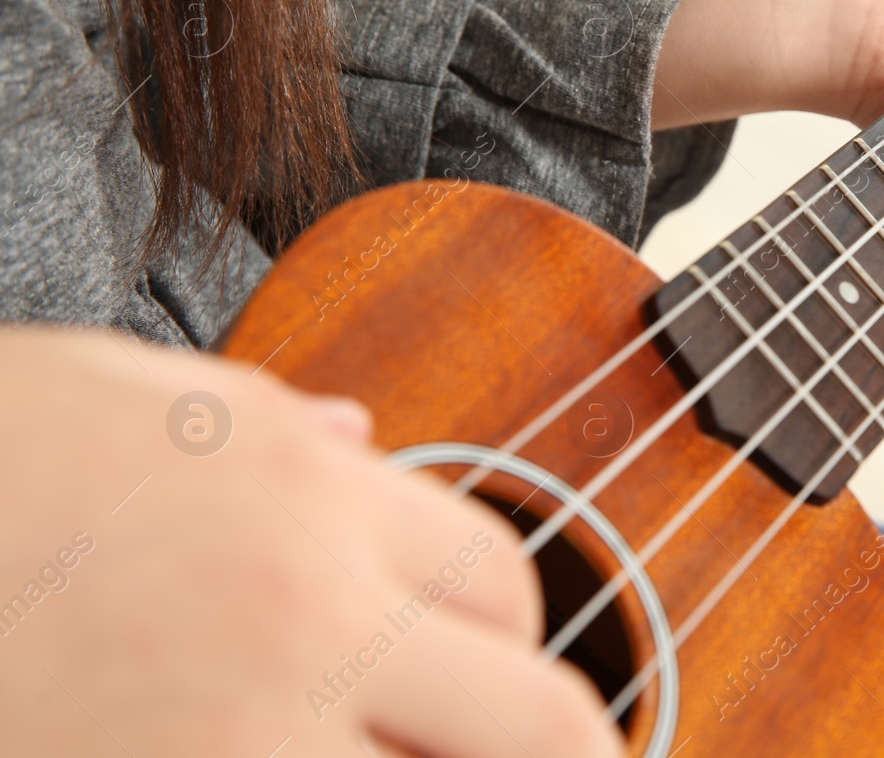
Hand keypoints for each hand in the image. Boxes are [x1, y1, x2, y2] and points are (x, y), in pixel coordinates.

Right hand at [0, 328, 621, 757]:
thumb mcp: (105, 393)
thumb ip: (257, 421)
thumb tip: (357, 440)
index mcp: (304, 490)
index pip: (501, 581)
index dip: (506, 639)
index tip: (473, 676)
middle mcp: (304, 618)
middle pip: (542, 725)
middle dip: (547, 755)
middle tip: (493, 756)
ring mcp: (237, 746)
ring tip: (363, 750)